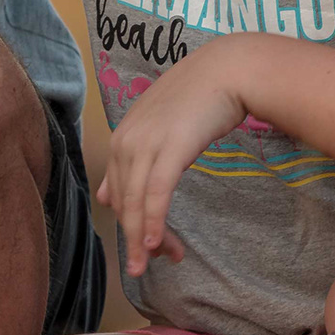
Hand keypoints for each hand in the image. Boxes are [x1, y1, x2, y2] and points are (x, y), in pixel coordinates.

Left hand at [94, 40, 250, 273]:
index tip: (149, 245)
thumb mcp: (158, 127)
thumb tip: (107, 196)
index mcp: (121, 138)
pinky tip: (156, 244)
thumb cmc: (200, 98)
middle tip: (154, 263)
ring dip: (145, 239)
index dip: (131, 223)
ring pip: (137, 204)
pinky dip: (154, 222)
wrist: (227, 70)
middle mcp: (125, 142)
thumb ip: (133, 159)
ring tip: (153, 263)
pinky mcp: (170, 149)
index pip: (117, 193)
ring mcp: (145, 145)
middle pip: (125, 203)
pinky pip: (156, 194)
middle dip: (138, 238)